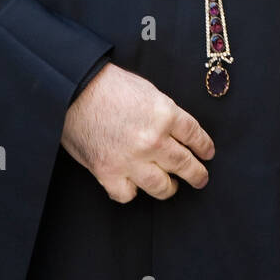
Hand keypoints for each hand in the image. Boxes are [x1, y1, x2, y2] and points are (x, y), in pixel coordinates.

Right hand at [61, 62, 214, 202]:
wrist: (72, 89)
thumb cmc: (107, 85)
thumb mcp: (146, 90)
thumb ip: (163, 113)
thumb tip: (175, 133)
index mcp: (165, 114)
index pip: (195, 136)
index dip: (204, 147)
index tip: (207, 154)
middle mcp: (153, 140)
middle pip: (185, 164)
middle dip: (197, 174)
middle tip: (201, 178)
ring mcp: (131, 159)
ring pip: (163, 187)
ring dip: (170, 188)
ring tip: (171, 186)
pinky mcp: (109, 173)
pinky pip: (129, 195)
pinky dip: (131, 191)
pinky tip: (132, 184)